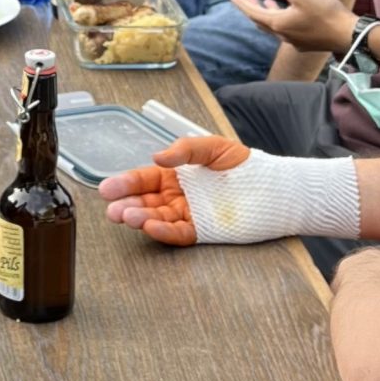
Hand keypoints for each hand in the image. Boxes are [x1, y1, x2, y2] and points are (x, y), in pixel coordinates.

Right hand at [101, 136, 252, 244]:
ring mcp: (188, 215)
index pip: (143, 180)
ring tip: (126, 217)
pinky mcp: (202, 231)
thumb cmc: (243, 165)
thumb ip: (185, 149)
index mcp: (175, 175)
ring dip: (140, 218)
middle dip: (126, 205)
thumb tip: (157, 156)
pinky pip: (178, 233)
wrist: (272, 188)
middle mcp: (177, 197)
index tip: (107, 188)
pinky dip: (163, 232)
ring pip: (157, 218)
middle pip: (145, 202)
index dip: (125, 183)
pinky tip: (150, 227)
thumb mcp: (213, 147)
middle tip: (112, 209)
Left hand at [234, 0, 353, 55]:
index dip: (242, 4)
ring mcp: (296, 42)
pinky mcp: (307, 43)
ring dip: (269, 14)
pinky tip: (290, 14)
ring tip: (267, 2)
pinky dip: (282, 19)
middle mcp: (283, 36)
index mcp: (278, 23)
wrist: (349, 35)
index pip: (253, 13)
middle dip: (253, 9)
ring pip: (275, 27)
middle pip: (262, 21)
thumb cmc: (325, 12)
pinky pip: (288, 31)